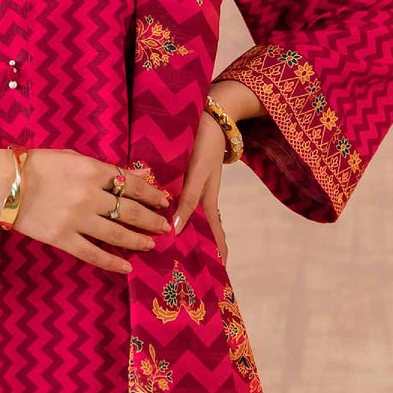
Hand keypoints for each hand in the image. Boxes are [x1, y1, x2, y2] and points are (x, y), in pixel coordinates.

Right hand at [0, 146, 173, 275]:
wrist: (1, 184)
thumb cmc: (34, 165)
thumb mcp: (71, 157)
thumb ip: (98, 168)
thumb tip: (126, 178)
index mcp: (93, 170)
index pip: (132, 184)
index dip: (152, 193)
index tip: (163, 200)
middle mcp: (91, 196)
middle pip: (131, 211)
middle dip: (151, 219)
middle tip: (164, 226)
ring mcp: (78, 220)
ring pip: (118, 235)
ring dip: (138, 241)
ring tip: (151, 244)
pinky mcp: (63, 239)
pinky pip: (94, 254)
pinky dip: (113, 262)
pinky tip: (127, 267)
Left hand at [172, 107, 228, 266]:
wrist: (211, 119)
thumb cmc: (204, 146)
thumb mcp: (197, 175)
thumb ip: (187, 201)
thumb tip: (176, 230)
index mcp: (207, 201)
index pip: (215, 235)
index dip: (218, 253)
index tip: (219, 273)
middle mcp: (203, 198)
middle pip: (206, 230)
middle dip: (203, 249)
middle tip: (194, 271)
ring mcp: (198, 189)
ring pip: (195, 219)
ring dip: (192, 235)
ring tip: (182, 253)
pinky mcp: (191, 179)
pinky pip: (188, 205)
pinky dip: (183, 216)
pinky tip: (173, 220)